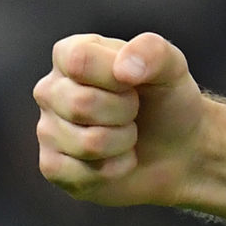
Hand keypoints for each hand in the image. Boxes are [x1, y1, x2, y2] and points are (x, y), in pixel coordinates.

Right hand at [34, 32, 206, 206]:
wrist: (178, 149)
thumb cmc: (167, 101)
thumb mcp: (172, 67)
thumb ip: (152, 51)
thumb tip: (123, 68)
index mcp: (71, 53)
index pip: (79, 60)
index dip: (116, 78)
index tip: (134, 83)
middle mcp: (51, 89)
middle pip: (81, 104)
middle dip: (125, 112)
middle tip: (134, 111)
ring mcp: (47, 129)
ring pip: (88, 143)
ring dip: (123, 142)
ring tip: (127, 134)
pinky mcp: (52, 167)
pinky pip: (79, 174)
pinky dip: (114, 169)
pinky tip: (118, 159)